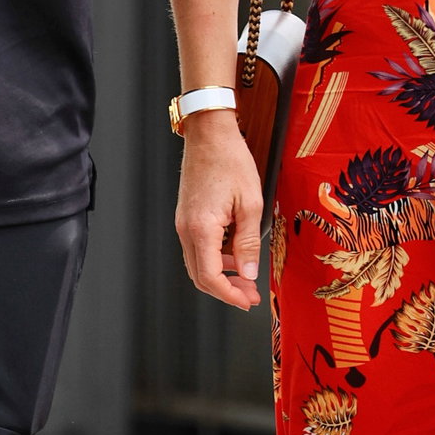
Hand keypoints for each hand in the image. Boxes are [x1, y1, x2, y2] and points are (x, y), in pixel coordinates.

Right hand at [175, 112, 263, 309]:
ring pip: (198, 264)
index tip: (247, 300)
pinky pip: (198, 248)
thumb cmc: (230, 160)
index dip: (230, 294)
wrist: (210, 135)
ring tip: (246, 276)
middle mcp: (186, 229)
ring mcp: (183, 223)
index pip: (211, 277)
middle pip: (200, 277)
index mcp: (201, 228)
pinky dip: (215, 259)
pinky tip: (234, 254)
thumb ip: (248, 242)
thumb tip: (248, 273)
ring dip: (221, 275)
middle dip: (226, 290)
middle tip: (250, 295)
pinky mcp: (186, 217)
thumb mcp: (251, 204)